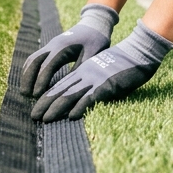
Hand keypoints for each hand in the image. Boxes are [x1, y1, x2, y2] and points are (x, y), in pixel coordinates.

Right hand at [20, 4, 118, 96]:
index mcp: (62, 47)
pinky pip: (35, 58)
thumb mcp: (91, 56)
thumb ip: (79, 70)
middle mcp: (52, 45)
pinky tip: (30, 81)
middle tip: (26, 95)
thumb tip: (68, 88)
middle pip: (34, 61)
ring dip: (26, 75)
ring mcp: (50, 45)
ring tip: (25, 92)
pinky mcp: (51, 47)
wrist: (95, 24)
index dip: (40, 81)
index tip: (37, 95)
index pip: (47, 66)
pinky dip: (30, 69)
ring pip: (32, 59)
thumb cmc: (96, 42)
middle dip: (28, 78)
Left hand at [30, 20, 172, 122]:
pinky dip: (79, 107)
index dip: (47, 97)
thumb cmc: (123, 64)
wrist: (138, 52)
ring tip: (45, 119)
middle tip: (33, 116)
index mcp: (84, 71)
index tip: (37, 107)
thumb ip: (92, 82)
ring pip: (70, 95)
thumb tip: (84, 96)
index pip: (61, 85)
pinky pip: (89, 98)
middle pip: (60, 90)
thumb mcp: (103, 70)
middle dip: (45, 104)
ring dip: (56, 108)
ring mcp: (95, 79)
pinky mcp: (106, 85)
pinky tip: (70, 116)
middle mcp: (85, 74)